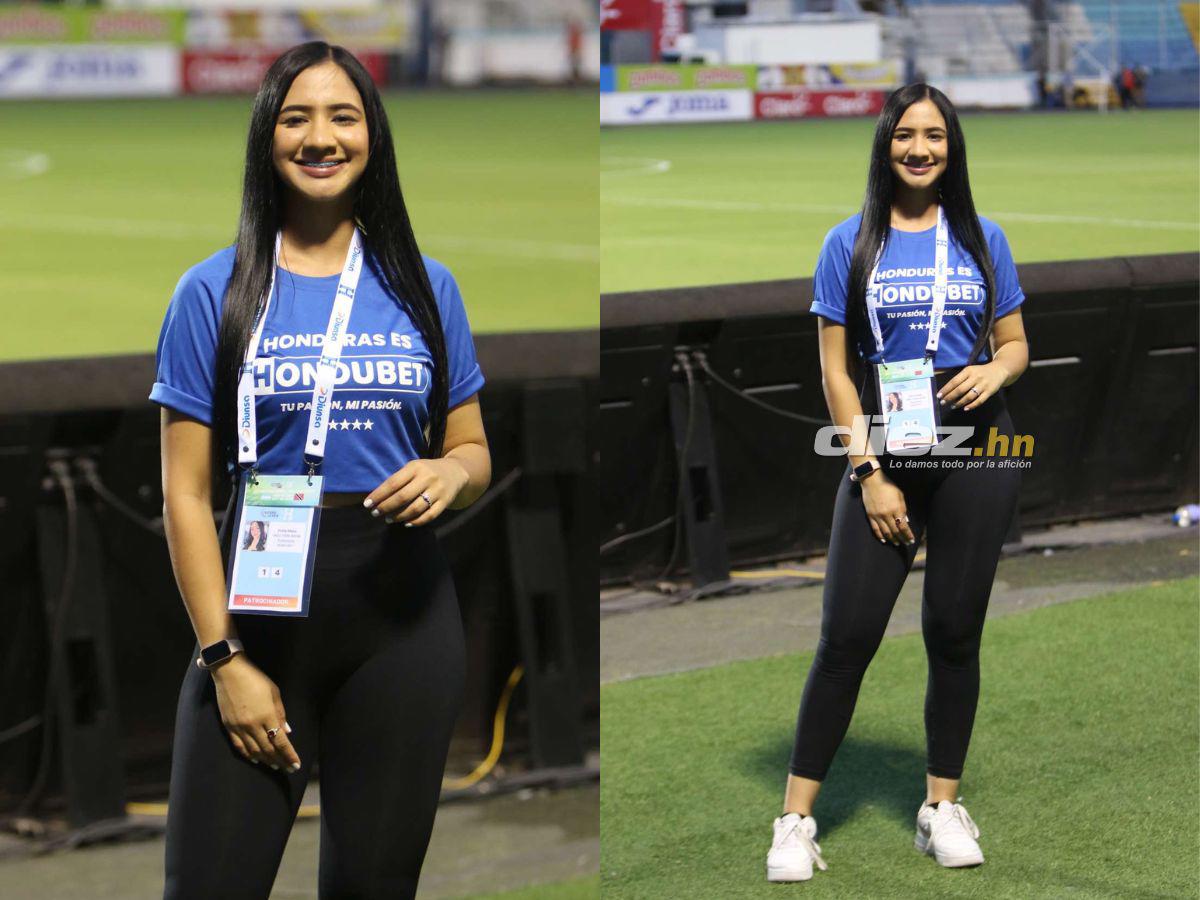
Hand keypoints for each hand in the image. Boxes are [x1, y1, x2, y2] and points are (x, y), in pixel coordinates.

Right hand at [210, 655, 300, 772]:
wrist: (229, 672)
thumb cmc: (255, 679)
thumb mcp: (274, 693)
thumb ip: (281, 714)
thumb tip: (287, 732)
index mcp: (267, 715)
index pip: (280, 742)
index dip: (289, 755)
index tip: (296, 765)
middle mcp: (252, 725)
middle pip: (268, 749)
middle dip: (280, 761)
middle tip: (288, 768)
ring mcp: (239, 727)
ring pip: (254, 751)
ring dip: (266, 761)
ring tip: (275, 766)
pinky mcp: (228, 727)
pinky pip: (239, 746)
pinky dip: (248, 755)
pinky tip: (255, 759)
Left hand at [364, 457, 469, 526]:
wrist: (455, 472)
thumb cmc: (427, 471)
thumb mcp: (414, 468)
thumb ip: (399, 480)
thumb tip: (377, 498)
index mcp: (416, 467)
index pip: (393, 483)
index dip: (379, 495)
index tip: (367, 504)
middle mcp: (427, 478)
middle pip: (403, 497)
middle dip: (386, 507)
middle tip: (376, 513)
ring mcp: (437, 491)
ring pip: (415, 508)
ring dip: (399, 516)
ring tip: (388, 519)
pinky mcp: (445, 502)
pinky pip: (429, 516)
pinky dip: (415, 522)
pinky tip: (405, 523)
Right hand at [860, 474, 914, 545]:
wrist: (872, 481)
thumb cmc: (888, 485)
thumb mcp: (900, 495)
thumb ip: (903, 509)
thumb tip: (905, 522)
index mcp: (896, 509)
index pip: (903, 527)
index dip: (908, 535)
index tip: (911, 540)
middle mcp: (887, 514)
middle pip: (895, 531)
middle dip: (902, 539)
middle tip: (906, 543)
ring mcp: (877, 516)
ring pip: (886, 532)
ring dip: (892, 539)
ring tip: (896, 543)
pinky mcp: (870, 515)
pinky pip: (875, 529)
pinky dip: (880, 536)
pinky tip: (884, 540)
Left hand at [937, 362, 1009, 410]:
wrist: (999, 370)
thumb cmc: (980, 372)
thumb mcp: (970, 371)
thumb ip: (960, 379)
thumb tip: (947, 390)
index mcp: (968, 371)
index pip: (954, 381)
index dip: (946, 389)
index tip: (939, 396)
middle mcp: (975, 377)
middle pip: (960, 389)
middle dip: (950, 397)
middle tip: (943, 403)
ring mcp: (983, 385)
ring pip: (969, 396)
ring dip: (959, 403)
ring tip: (953, 406)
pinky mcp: (989, 392)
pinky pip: (979, 401)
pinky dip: (971, 406)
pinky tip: (965, 408)